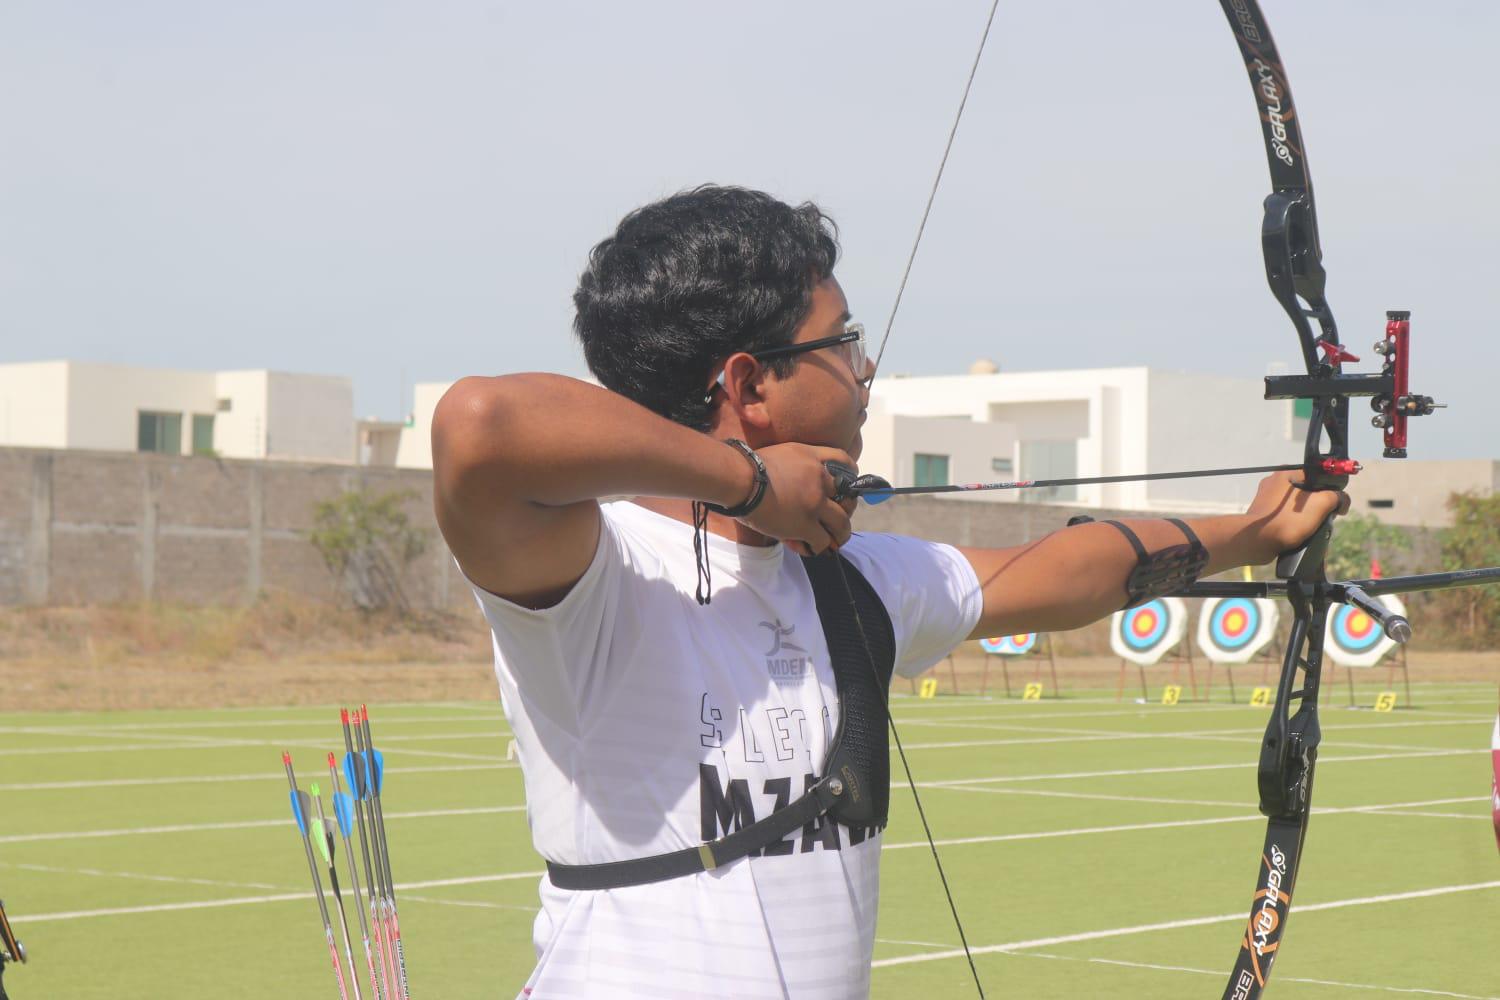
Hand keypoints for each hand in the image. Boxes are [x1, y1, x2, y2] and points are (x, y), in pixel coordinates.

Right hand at [739, 444, 858, 556]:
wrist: (738, 479)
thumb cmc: (747, 466)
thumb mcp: (779, 454)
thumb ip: (795, 464)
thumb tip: (795, 481)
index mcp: (811, 457)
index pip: (843, 460)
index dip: (850, 474)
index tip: (846, 485)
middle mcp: (819, 479)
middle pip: (849, 496)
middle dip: (847, 510)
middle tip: (838, 520)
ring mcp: (815, 503)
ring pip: (842, 523)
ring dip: (840, 534)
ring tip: (834, 541)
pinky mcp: (805, 524)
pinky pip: (823, 541)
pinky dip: (818, 547)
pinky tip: (809, 548)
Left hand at [1244, 470, 1350, 559]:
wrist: (1257, 541)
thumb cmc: (1288, 519)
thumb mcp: (1321, 504)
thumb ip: (1336, 497)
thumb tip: (1342, 500)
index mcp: (1285, 474)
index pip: (1315, 477)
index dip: (1329, 490)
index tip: (1333, 505)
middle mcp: (1273, 484)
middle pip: (1306, 494)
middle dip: (1318, 509)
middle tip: (1322, 520)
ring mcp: (1265, 500)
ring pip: (1296, 508)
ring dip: (1307, 520)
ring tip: (1313, 531)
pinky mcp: (1262, 516)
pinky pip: (1285, 518)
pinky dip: (1294, 526)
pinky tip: (1301, 537)